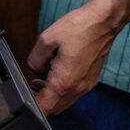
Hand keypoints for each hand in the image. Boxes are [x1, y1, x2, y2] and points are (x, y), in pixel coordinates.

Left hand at [27, 0, 123, 114]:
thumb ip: (35, 60)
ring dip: (53, 95)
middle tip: (33, 84)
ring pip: (65, 102)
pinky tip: (58, 73)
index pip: (45, 107)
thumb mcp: (46, 39)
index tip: (27, 93)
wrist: (103, 22)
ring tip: (44, 77)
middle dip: (42, 100)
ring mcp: (86, 85)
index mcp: (65, 81)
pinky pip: (74, 93)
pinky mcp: (91, 80)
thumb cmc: (79, 28)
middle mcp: (77, 88)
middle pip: (55, 108)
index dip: (33, 103)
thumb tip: (33, 70)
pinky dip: (64, 89)